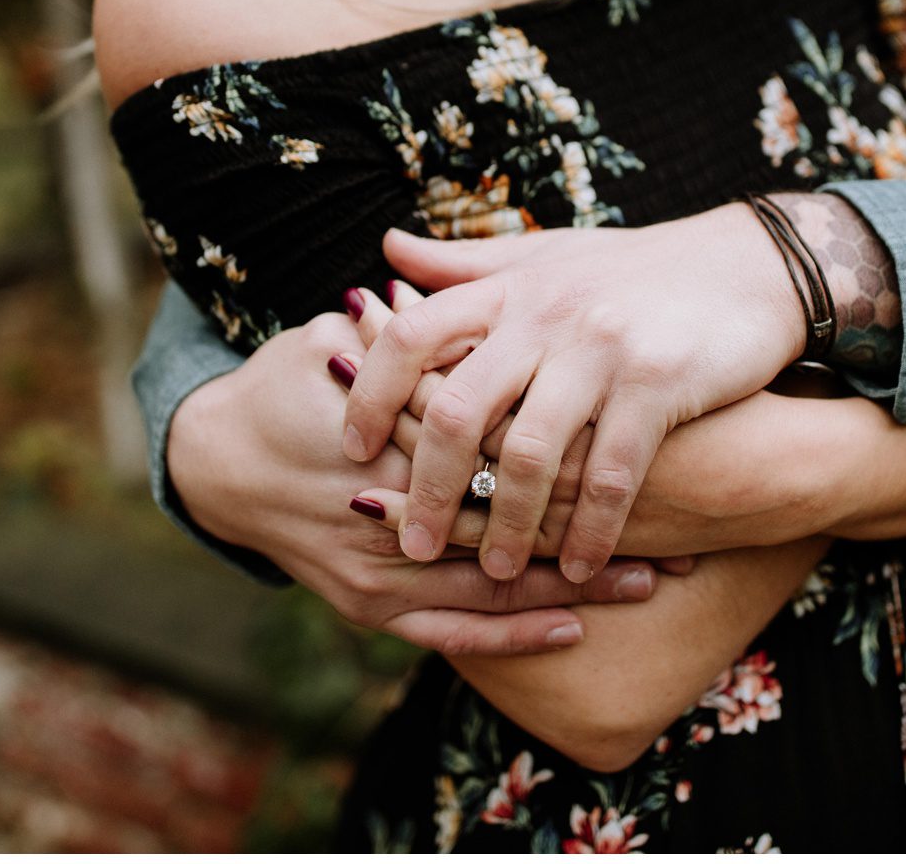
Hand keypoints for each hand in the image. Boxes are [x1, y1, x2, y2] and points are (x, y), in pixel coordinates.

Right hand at [164, 308, 660, 654]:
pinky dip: (512, 631)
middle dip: (600, 519)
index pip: (504, 432)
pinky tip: (569, 627)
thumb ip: (407, 321)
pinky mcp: (367, 606)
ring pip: (494, 581)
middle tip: (690, 523)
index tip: (648, 425)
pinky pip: (452, 630)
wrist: (216, 462)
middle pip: (516, 512)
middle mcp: (388, 501)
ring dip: (576, 584)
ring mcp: (378, 564)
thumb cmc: (290, 385)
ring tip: (656, 579)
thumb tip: (448, 274)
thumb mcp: (340, 334)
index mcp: (394, 425)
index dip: (581, 433)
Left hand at [339, 207, 804, 584]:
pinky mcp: (657, 382)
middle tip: (411, 544)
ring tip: (496, 573)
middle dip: (431, 488)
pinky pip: (613, 473)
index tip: (351, 448)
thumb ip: (466, 264)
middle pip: (461, 409)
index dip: (373, 393)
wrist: (754, 265)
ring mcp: (602, 349)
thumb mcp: (549, 254)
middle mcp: (546, 315)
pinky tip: (578, 568)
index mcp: (511, 287)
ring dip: (511, 526)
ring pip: (533, 453)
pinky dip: (592, 528)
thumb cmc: (640, 269)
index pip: (411, 335)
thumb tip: (384, 252)